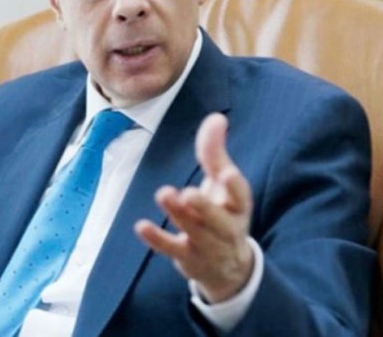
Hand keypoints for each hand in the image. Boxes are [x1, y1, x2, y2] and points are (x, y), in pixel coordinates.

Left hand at [134, 113, 253, 302]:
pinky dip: (157, 239)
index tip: (226, 174)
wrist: (227, 266)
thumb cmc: (223, 212)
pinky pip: (171, 248)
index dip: (234, 187)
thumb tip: (217, 117)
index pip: (240, 196)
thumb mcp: (222, 183)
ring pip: (194, 231)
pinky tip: (141, 226)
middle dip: (204, 208)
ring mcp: (206, 245)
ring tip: (164, 194)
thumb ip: (215, 151)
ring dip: (178, 215)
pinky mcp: (186, 256)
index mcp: (237, 206)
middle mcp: (226, 227)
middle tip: (189, 193)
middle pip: (218, 220)